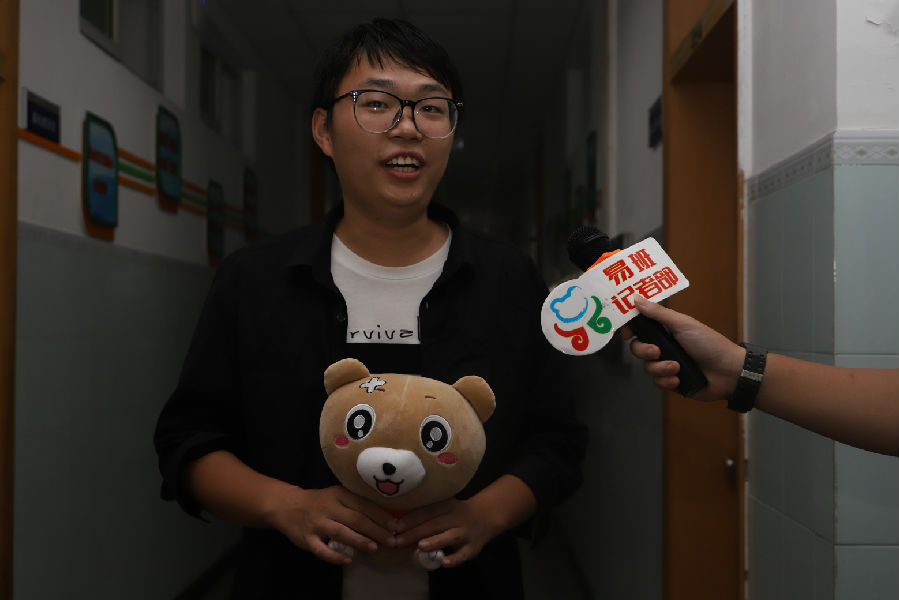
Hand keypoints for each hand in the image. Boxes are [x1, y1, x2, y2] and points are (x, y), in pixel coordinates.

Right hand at [266, 485, 396, 564]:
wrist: (287, 505)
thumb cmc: (320, 502)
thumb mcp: (337, 495)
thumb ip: (356, 504)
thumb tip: (385, 517)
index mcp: (339, 494)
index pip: (364, 505)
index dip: (381, 516)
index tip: (396, 526)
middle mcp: (328, 507)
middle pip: (356, 519)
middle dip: (376, 530)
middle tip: (391, 540)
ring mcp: (317, 523)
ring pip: (340, 532)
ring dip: (359, 541)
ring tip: (374, 548)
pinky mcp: (306, 538)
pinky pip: (321, 549)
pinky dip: (334, 556)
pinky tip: (347, 560)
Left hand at [393, 497, 498, 568]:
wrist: (486, 516)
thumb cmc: (456, 514)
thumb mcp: (444, 507)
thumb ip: (427, 514)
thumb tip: (397, 524)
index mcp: (447, 505)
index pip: (427, 511)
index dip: (411, 518)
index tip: (395, 526)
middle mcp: (457, 517)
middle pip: (435, 524)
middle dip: (415, 532)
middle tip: (398, 540)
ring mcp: (465, 532)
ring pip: (450, 536)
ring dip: (435, 541)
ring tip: (421, 546)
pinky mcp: (473, 547)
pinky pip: (463, 554)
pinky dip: (454, 559)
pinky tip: (444, 563)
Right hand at [621, 296, 744, 402]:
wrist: (728, 372)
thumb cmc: (710, 344)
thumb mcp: (683, 324)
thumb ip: (658, 313)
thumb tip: (637, 298)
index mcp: (666, 330)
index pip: (640, 327)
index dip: (629, 330)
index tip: (626, 333)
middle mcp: (664, 346)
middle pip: (637, 348)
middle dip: (644, 351)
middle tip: (657, 351)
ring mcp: (667, 364)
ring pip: (647, 367)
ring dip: (660, 368)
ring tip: (677, 367)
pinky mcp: (671, 381)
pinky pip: (657, 382)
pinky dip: (667, 380)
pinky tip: (679, 378)